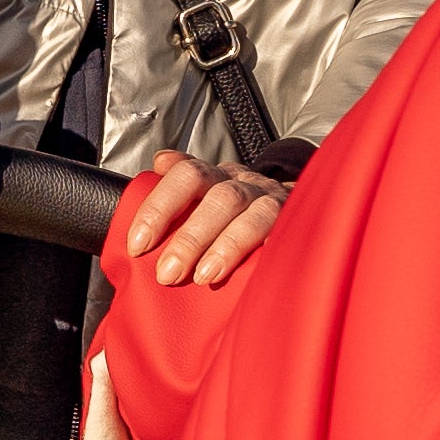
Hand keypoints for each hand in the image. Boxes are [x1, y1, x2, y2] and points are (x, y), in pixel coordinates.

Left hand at [119, 153, 281, 289]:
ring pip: (253, 216)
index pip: (186, 175)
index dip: (160, 207)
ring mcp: (274, 203)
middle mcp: (245, 184)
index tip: (138, 244)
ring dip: (226, 247)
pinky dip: (272, 250)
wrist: (300, 204)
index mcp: (215, 176)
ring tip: (204, 277)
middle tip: (167, 273)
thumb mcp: (205, 196)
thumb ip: (178, 187)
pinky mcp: (297, 225)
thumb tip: (158, 163)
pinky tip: (258, 269)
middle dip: (190, 238)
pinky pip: (288, 235)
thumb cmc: (235, 212)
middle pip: (220, 199)